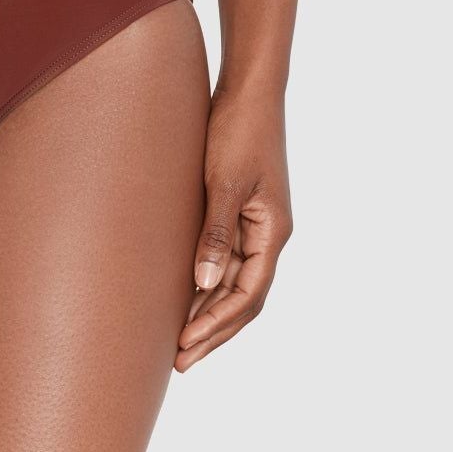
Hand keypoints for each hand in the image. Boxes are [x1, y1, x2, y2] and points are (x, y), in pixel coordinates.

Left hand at [177, 84, 292, 370]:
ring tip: (179, 341)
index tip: (185, 347)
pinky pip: (228, 259)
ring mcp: (258, 223)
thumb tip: (205, 284)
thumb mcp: (226, 182)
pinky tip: (185, 294)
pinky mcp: (242, 209)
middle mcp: (270, 234)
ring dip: (210, 312)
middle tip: (179, 363)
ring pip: (237, 282)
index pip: (248, 296)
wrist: (249, 88)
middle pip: (244, 298)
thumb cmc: (238, 130)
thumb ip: (216, 233)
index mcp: (274, 232)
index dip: (217, 325)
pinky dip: (209, 283)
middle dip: (213, 332)